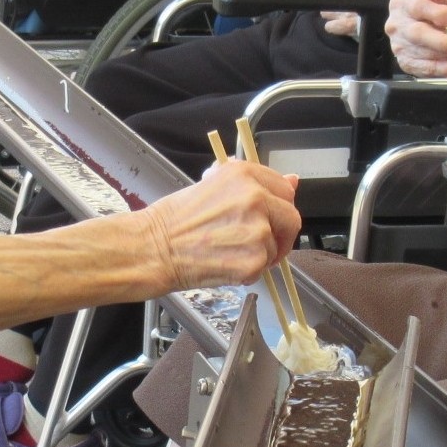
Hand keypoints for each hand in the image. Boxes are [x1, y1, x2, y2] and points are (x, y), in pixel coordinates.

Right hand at [141, 160, 300, 290]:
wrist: (153, 248)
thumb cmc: (175, 220)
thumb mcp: (214, 186)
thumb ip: (255, 184)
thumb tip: (293, 181)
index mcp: (245, 175)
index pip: (284, 189)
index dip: (278, 206)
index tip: (270, 215)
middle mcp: (255, 198)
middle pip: (291, 219)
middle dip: (279, 234)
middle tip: (258, 242)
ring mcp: (257, 231)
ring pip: (276, 246)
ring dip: (260, 254)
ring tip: (228, 251)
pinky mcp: (253, 261)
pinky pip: (263, 268)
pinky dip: (248, 271)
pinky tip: (224, 264)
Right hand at [386, 0, 446, 87]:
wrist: (443, 37)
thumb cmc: (442, 17)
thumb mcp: (445, 2)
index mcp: (401, 4)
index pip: (416, 6)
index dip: (437, 13)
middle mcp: (394, 25)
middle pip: (418, 33)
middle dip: (444, 40)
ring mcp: (398, 46)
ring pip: (424, 53)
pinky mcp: (406, 64)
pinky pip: (427, 68)